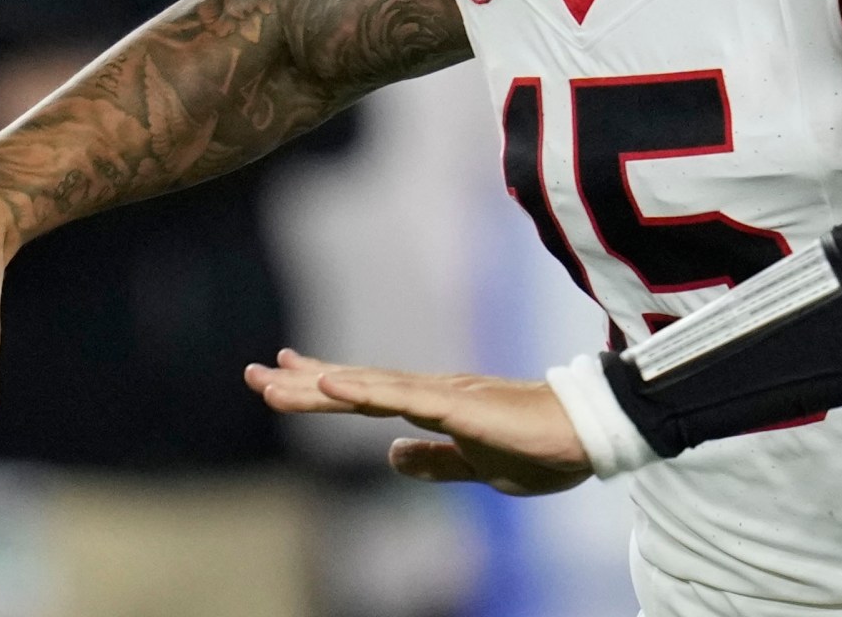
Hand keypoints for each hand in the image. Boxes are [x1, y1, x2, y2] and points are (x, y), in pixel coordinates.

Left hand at [244, 349, 591, 496]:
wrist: (586, 435)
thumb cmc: (540, 449)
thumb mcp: (476, 467)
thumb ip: (435, 462)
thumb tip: (390, 457)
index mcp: (435, 408)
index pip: (366, 396)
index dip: (323, 387)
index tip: (283, 377)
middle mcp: (431, 393)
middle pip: (356, 386)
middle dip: (303, 383)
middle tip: (255, 374)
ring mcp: (444, 396)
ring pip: (369, 388)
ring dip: (320, 386)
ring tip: (275, 381)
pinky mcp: (460, 406)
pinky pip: (403, 398)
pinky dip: (365, 389)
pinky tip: (333, 384)